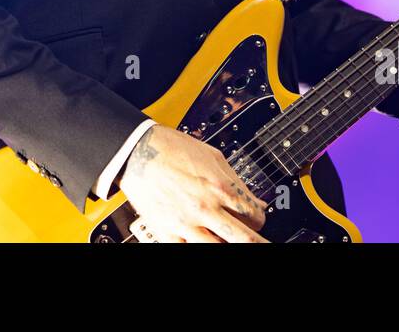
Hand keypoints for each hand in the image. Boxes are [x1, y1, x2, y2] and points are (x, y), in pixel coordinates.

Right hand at [113, 124, 268, 242]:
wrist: (138, 151)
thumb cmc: (172, 148)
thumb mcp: (213, 156)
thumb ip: (236, 181)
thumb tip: (254, 200)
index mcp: (220, 187)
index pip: (255, 215)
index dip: (260, 220)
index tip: (257, 220)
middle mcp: (206, 208)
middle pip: (244, 239)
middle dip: (256, 242)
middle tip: (259, 242)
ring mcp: (187, 224)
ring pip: (219, 249)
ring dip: (229, 245)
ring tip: (229, 241)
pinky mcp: (167, 233)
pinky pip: (188, 250)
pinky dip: (200, 246)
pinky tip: (204, 241)